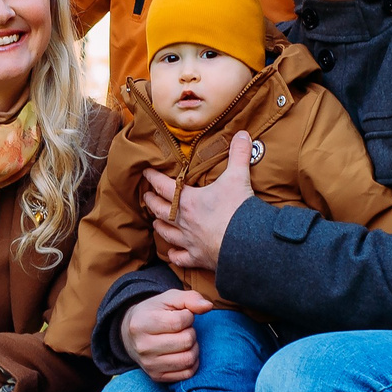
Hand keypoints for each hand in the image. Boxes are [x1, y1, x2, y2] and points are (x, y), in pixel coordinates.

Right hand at [122, 288, 213, 383]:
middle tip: (182, 329)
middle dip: (190, 332)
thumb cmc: (154, 313)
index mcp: (141, 323)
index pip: (179, 322)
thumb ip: (190, 298)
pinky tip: (184, 352)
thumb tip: (208, 306)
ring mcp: (149, 364)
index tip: (182, 315)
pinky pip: (187, 373)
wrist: (131, 334)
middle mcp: (143, 346)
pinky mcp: (156, 376)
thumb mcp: (168, 299)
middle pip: (186, 341)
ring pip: (188, 359)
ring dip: (193, 347)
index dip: (188, 317)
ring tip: (184, 340)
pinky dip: (192, 362)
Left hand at [145, 132, 254, 272]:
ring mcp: (189, 241)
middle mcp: (183, 222)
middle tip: (147, 197)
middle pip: (160, 211)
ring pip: (167, 234)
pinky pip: (181, 258)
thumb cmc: (237, 210)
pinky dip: (175, 255)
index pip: (163, 186)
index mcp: (188, 201)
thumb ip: (239, 154)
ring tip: (155, 223)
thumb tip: (243, 133)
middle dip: (152, 203)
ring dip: (159, 227)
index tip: (145, 173)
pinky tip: (172, 254)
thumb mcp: (238, 177)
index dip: (153, 178)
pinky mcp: (198, 258)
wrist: (246, 245)